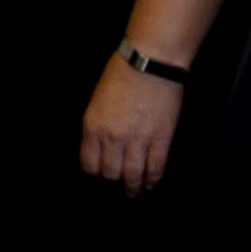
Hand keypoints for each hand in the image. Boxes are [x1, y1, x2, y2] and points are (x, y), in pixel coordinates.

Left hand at [79, 60, 184, 194]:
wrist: (151, 60)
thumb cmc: (122, 72)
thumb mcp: (97, 99)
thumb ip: (98, 125)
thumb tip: (103, 146)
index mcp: (93, 127)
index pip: (89, 164)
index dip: (95, 172)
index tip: (101, 172)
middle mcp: (113, 138)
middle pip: (110, 173)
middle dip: (114, 178)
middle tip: (118, 179)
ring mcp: (138, 140)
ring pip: (132, 176)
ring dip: (133, 187)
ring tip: (134, 191)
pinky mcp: (161, 139)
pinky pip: (155, 168)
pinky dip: (152, 179)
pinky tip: (151, 182)